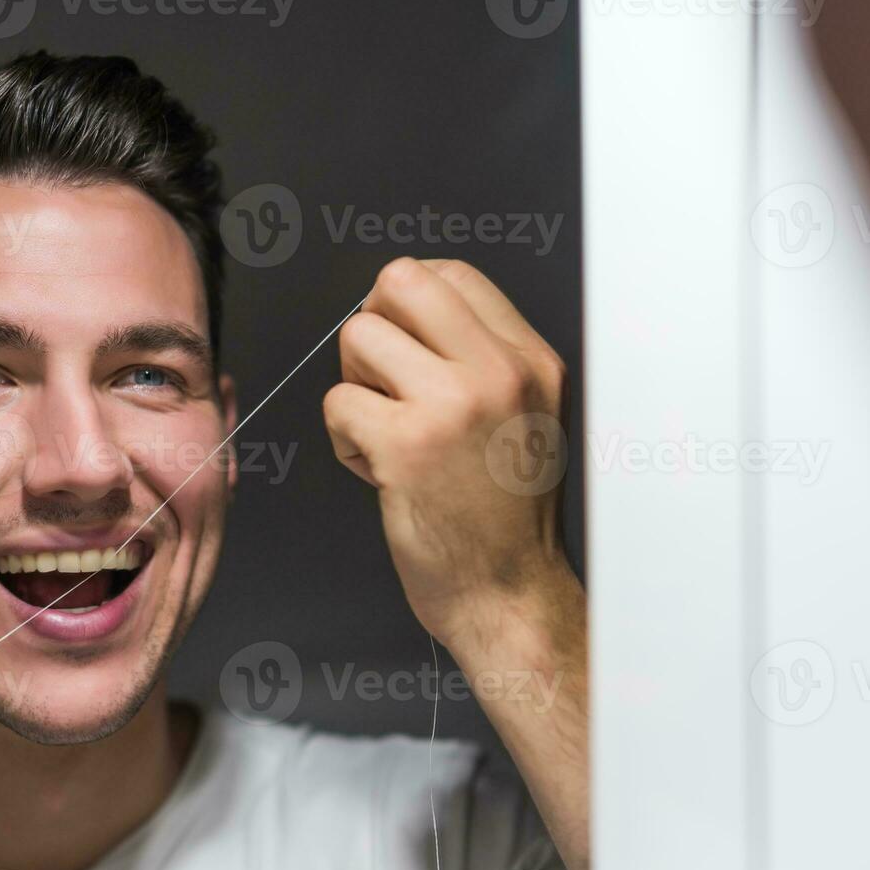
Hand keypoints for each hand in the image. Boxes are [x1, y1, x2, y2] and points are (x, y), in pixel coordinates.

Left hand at [323, 257, 574, 652]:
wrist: (510, 595)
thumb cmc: (507, 517)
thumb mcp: (526, 416)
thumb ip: (481, 360)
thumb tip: (405, 313)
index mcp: (531, 360)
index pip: (452, 274)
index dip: (407, 303)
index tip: (404, 348)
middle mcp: (499, 372)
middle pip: (400, 280)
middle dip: (374, 325)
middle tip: (383, 379)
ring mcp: (453, 404)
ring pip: (358, 337)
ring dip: (356, 388)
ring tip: (386, 434)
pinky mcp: (407, 445)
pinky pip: (338, 402)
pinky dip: (344, 440)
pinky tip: (380, 472)